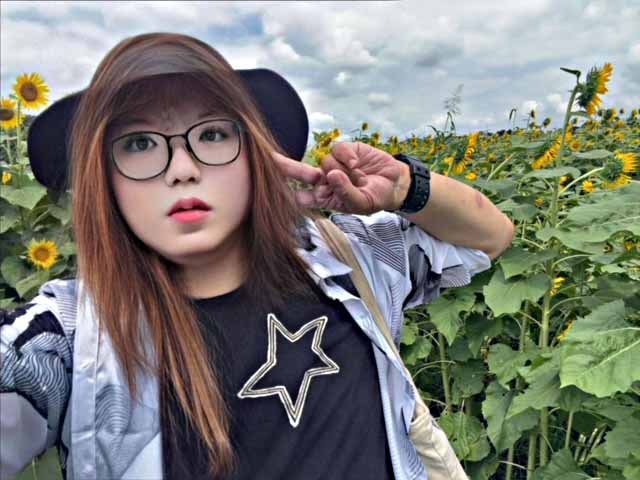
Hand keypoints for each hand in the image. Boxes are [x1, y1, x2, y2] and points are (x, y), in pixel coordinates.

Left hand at [272, 141, 410, 214]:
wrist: (396, 183)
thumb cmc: (377, 198)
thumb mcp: (362, 203)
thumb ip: (346, 192)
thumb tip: (331, 175)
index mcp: (325, 199)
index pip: (301, 196)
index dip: (286, 193)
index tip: (269, 190)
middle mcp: (325, 181)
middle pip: (300, 173)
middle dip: (286, 166)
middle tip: (270, 160)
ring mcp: (333, 165)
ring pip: (325, 161)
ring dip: (343, 170)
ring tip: (359, 178)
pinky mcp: (344, 150)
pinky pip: (337, 149)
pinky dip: (348, 157)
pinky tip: (358, 164)